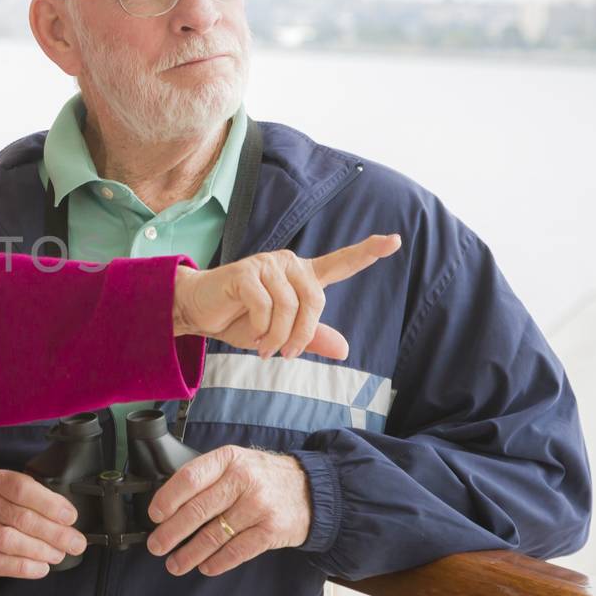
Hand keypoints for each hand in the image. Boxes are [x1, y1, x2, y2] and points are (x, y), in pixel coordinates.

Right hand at [0, 469, 86, 579]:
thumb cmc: (2, 509)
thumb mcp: (17, 495)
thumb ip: (41, 501)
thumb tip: (69, 518)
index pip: (22, 488)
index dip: (50, 504)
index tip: (70, 517)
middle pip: (21, 518)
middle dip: (54, 533)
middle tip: (75, 543)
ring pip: (9, 541)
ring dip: (40, 550)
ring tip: (58, 554)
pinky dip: (25, 568)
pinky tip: (41, 567)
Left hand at [145, 446, 311, 576]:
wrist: (313, 490)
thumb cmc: (264, 477)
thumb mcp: (237, 462)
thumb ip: (208, 476)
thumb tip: (169, 503)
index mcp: (228, 458)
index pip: (190, 478)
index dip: (167, 499)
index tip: (155, 515)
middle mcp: (244, 480)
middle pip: (197, 510)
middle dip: (171, 532)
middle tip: (156, 546)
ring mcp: (259, 506)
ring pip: (214, 535)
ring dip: (189, 554)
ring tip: (175, 563)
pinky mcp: (272, 530)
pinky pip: (237, 551)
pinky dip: (217, 562)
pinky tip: (205, 567)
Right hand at [172, 234, 401, 359]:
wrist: (200, 313)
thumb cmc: (240, 320)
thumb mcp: (280, 335)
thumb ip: (311, 338)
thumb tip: (345, 349)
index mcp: (301, 276)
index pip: (340, 263)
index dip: (368, 252)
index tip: (395, 241)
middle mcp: (287, 264)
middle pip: (315, 300)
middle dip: (302, 334)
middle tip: (285, 354)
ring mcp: (266, 265)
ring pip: (289, 307)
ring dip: (278, 337)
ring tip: (265, 349)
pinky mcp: (245, 272)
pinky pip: (265, 306)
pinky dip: (261, 329)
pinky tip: (252, 338)